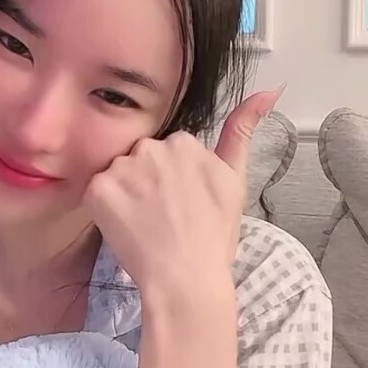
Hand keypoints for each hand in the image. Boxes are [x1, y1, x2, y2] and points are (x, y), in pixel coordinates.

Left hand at [84, 87, 284, 293]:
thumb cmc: (213, 236)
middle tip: (164, 217)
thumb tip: (270, 88)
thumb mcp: (236, 180)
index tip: (182, 204)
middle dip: (149, 182)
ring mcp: (122, 168)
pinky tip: (125, 228)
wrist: (185, 279)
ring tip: (145, 224)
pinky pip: (96, 192)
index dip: (175, 181)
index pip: (169, 153)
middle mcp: (152, 147)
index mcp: (185, 142)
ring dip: (126, 194)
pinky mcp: (98, 189)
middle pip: (142, 159)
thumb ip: (244, 130)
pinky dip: (105, 210)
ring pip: (118, 174)